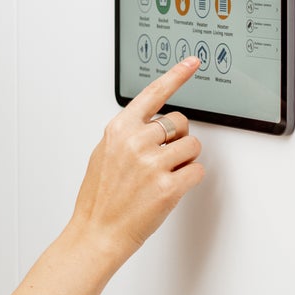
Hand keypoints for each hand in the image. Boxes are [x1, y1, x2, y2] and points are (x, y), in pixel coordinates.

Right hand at [69, 57, 205, 264]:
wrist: (97, 231)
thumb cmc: (99, 197)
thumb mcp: (103, 154)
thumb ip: (126, 134)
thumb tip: (151, 125)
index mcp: (119, 129)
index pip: (153, 94)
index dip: (176, 76)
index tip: (192, 63)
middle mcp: (136, 142)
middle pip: (180, 122)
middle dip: (178, 137)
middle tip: (163, 157)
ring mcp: (152, 164)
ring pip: (192, 146)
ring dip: (185, 159)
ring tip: (163, 175)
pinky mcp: (168, 187)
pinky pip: (197, 171)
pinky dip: (190, 178)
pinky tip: (171, 187)